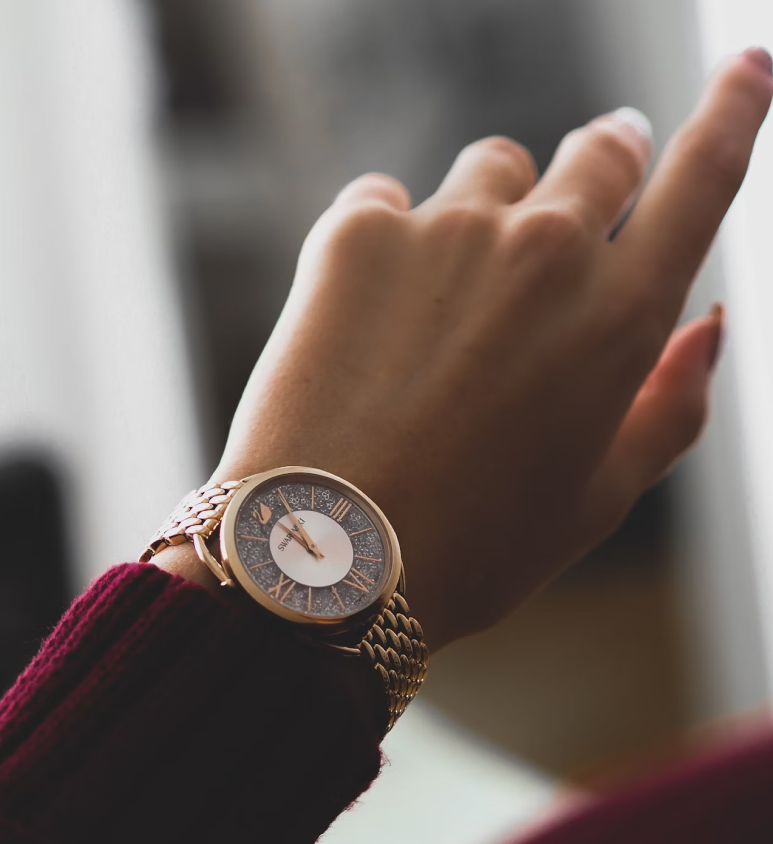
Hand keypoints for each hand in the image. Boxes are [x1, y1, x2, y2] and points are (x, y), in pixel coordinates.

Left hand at [203, 50, 770, 651]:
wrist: (328, 562)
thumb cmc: (473, 544)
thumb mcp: (599, 496)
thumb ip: (671, 404)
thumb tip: (711, 324)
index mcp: (623, 318)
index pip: (703, 178)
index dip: (733, 111)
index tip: (747, 66)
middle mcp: (547, 251)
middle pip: (599, 153)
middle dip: (603, 165)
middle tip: (584, 193)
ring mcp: (448, 231)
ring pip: (493, 168)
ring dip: (490, 209)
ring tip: (451, 298)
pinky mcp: (356, 232)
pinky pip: (389, 198)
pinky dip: (392, 239)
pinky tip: (371, 316)